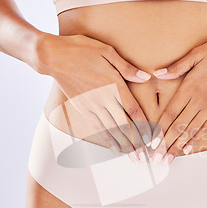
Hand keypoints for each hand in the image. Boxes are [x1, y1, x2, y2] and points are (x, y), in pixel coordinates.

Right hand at [35, 33, 152, 161]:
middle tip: (145, 156)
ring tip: (133, 157)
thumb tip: (146, 77)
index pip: (134, 110)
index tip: (152, 137)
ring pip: (112, 129)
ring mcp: (92, 105)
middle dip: (136, 142)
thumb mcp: (107, 52)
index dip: (144, 125)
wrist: (54, 57)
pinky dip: (108, 139)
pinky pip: (98, 127)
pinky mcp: (82, 108)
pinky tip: (115, 148)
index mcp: (114, 84)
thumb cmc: (82, 49)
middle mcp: (104, 98)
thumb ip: (127, 68)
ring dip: (124, 145)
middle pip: (125, 124)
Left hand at [149, 34, 206, 163]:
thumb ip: (177, 66)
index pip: (171, 113)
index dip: (160, 129)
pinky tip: (187, 148)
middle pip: (179, 126)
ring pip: (191, 131)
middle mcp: (200, 100)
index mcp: (190, 87)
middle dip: (165, 144)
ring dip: (178, 146)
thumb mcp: (198, 53)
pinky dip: (196, 139)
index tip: (151, 142)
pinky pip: (206, 128)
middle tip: (155, 158)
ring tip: (168, 158)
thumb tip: (158, 73)